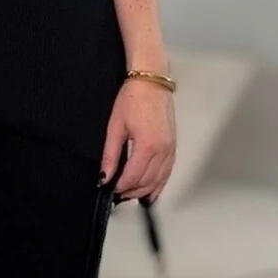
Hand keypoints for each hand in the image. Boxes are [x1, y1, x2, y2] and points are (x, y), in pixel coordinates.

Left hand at [99, 79, 176, 201]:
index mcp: (147, 145)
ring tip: (132, 195)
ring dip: (145, 190)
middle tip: (119, 194)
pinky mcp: (173, 146)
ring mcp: (170, 148)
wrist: (151, 82)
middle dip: (132, 191)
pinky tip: (151, 191)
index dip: (121, 186)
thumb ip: (110, 155)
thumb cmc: (133, 99)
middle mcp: (162, 149)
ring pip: (159, 179)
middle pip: (147, 181)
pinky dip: (159, 184)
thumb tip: (104, 176)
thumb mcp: (115, 126)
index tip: (111, 188)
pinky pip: (168, 171)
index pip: (133, 176)